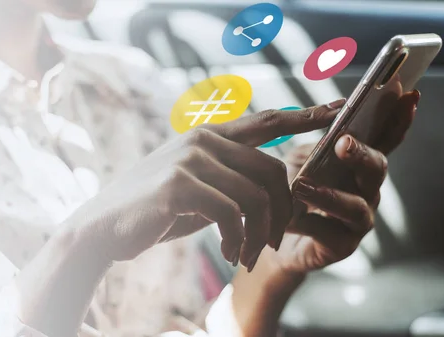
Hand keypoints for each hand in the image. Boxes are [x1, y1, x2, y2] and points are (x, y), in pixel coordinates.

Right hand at [67, 99, 345, 267]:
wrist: (104, 227)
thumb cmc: (155, 211)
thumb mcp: (198, 189)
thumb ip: (230, 179)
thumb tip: (274, 188)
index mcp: (209, 136)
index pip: (267, 121)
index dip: (306, 116)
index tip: (339, 110)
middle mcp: (202, 140)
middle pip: (273, 169)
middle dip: (282, 212)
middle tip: (272, 244)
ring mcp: (189, 158)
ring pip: (256, 195)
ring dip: (259, 234)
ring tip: (247, 255)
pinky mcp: (178, 184)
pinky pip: (231, 213)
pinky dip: (238, 239)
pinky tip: (229, 253)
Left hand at [272, 89, 420, 273]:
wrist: (273, 234)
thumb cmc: (292, 192)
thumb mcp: (301, 160)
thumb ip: (317, 144)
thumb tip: (331, 117)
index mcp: (359, 164)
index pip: (385, 139)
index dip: (398, 120)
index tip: (407, 96)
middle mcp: (366, 189)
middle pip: (377, 169)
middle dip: (362, 154)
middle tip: (343, 143)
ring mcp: (359, 219)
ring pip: (355, 206)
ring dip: (330, 195)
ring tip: (302, 186)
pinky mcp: (342, 245)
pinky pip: (329, 233)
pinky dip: (307, 222)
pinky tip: (289, 216)